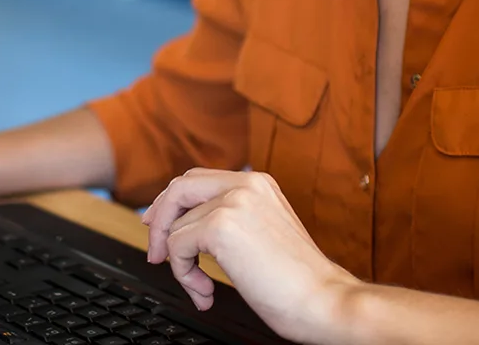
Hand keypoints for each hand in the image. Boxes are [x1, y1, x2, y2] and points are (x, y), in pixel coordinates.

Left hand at [142, 169, 359, 343]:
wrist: (323, 299)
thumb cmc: (298, 280)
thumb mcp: (264, 233)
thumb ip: (234, 219)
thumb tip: (190, 227)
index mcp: (258, 183)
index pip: (198, 179)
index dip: (171, 202)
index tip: (158, 225)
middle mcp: (246, 184)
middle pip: (179, 187)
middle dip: (159, 221)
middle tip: (155, 254)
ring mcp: (234, 201)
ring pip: (175, 225)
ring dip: (179, 264)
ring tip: (200, 287)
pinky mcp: (222, 226)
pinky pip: (176, 246)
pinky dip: (183, 275)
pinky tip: (206, 293)